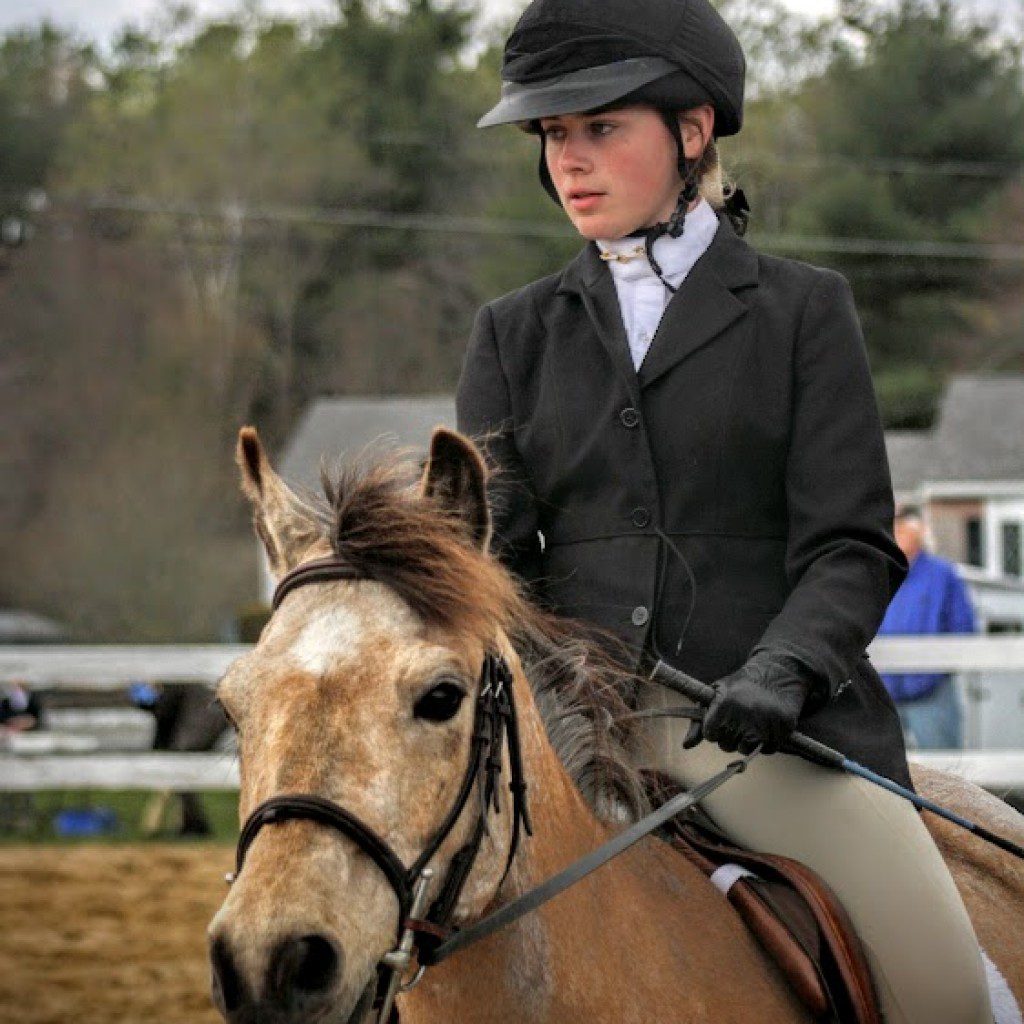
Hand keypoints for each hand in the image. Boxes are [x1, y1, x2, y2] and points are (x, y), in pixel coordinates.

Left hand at [682, 649, 813, 754]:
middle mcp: (744, 716)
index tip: (721, 718)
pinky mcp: (782, 730)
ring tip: (751, 722)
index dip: (714, 728)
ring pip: (745, 750)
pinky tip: (765, 726)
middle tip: (738, 719)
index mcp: (726, 703)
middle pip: (726, 745)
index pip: (710, 734)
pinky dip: (765, 742)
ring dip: (746, 741)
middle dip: (729, 735)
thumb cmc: (740, 685)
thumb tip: (686, 746)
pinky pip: (767, 750)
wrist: (777, 674)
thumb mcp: (716, 694)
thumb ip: (698, 720)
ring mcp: (765, 725)